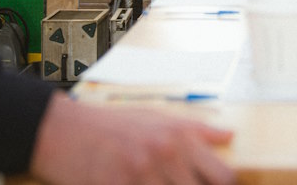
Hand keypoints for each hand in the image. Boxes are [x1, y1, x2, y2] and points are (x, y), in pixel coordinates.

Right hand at [30, 94, 235, 184]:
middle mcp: (165, 155)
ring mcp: (141, 175)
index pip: (223, 175)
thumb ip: (197, 130)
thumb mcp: (159, 117)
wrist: (66, 131)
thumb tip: (230, 136)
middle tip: (183, 183)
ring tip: (157, 183)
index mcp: (179, 137)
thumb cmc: (113, 125)